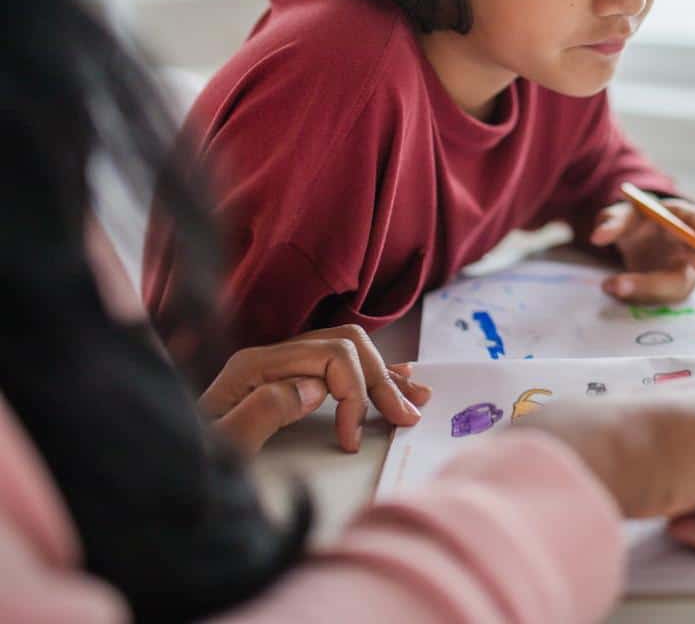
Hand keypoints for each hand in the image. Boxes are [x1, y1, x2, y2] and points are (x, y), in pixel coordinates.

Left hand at [199, 324, 431, 453]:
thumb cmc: (181, 465)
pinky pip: (333, 365)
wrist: (152, 476)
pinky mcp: (279, 385)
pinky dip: (369, 372)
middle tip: (404, 418)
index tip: (351, 440)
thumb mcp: (217, 446)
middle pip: (344, 345)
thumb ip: (263, 410)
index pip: (329, 356)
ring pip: (345, 350)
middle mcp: (267, 358)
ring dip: (383, 374)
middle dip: (380, 380)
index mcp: (253, 365)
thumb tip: (315, 387)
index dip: (353, 393)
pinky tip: (396, 378)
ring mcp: (274, 369)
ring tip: (414, 399)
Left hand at [589, 198, 694, 304]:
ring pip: (674, 284)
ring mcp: (682, 270)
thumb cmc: (636, 220)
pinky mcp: (669, 288)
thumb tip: (597, 237)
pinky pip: (657, 295)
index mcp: (682, 217)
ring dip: (647, 287)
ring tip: (611, 284)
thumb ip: (613, 222)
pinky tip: (614, 287)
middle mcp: (688, 246)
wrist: (636, 238)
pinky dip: (636, 293)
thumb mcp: (623, 214)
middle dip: (694, 264)